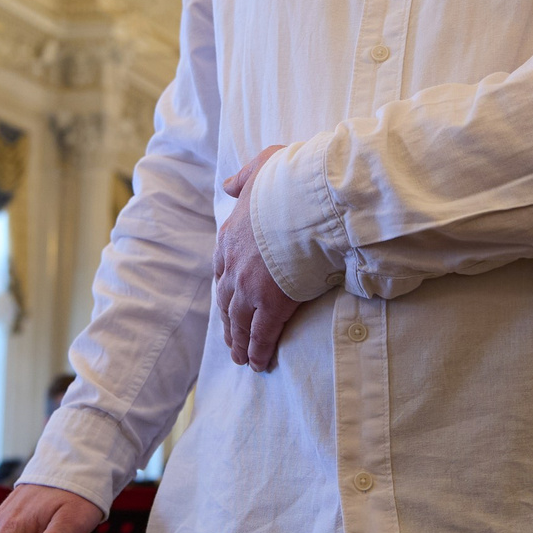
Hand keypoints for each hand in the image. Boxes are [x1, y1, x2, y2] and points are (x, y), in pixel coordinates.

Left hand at [215, 145, 302, 370]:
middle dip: (227, 321)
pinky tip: (259, 364)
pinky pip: (261, 336)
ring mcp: (250, 288)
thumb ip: (245, 178)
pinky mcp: (272, 306)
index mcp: (231, 236)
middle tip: (231, 338)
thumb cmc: (294, 183)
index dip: (225, 287)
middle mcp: (234, 266)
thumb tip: (229, 184)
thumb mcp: (263, 168)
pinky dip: (258, 351)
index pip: (221, 269)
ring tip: (242, 358)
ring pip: (239, 323)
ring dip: (238, 343)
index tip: (227, 299)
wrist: (311, 203)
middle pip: (225, 301)